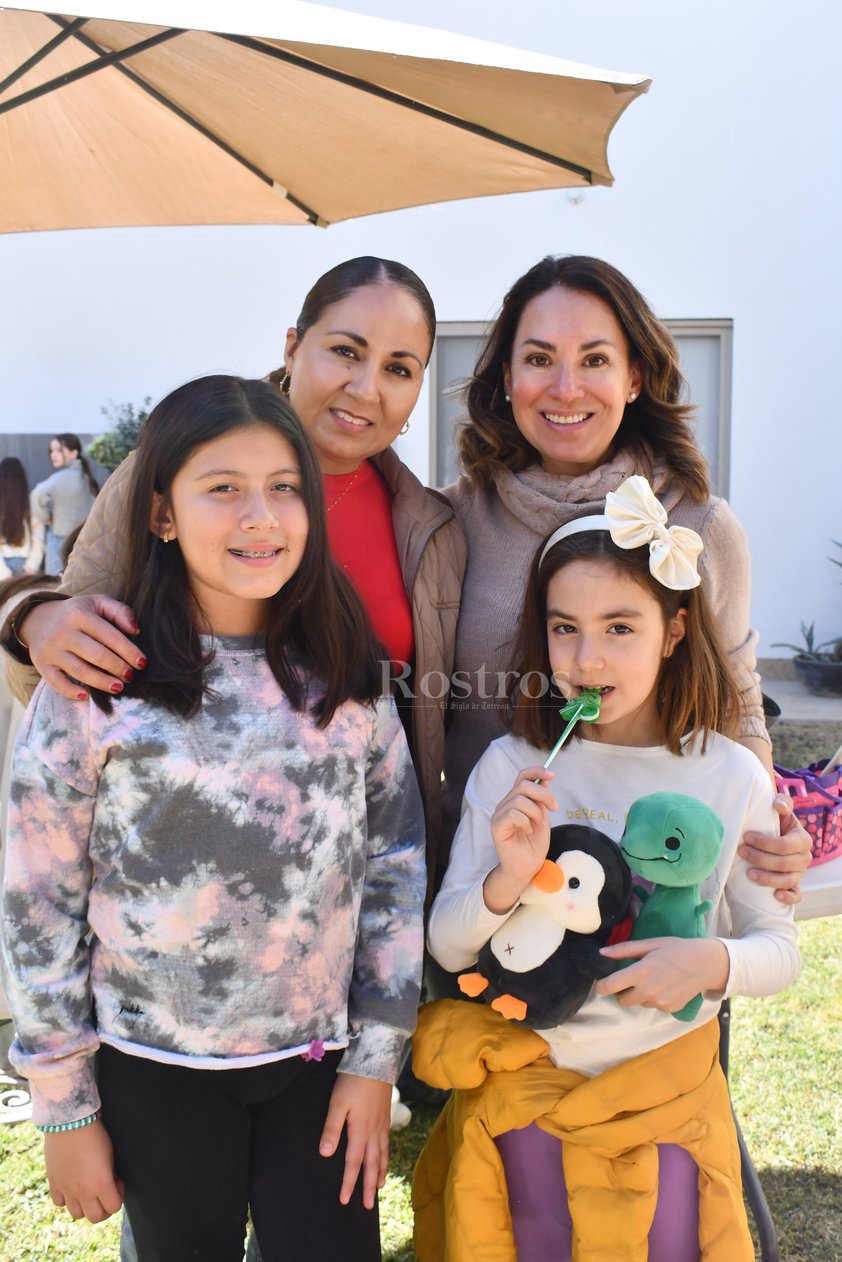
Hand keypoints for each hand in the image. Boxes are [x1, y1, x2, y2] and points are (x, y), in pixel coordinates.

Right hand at [24, 595, 144, 699]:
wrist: (38, 619)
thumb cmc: (77, 613)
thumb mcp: (97, 602)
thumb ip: (119, 611)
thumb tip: (136, 630)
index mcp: (79, 615)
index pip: (109, 636)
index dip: (129, 651)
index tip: (142, 663)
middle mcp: (63, 632)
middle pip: (96, 655)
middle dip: (117, 668)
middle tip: (130, 676)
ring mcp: (51, 650)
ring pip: (80, 671)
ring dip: (102, 682)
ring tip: (118, 687)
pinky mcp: (42, 664)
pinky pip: (56, 682)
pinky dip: (70, 691)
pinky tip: (85, 696)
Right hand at [44, 1120, 123, 1223]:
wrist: (69, 1122)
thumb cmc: (95, 1134)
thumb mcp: (110, 1155)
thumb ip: (109, 1175)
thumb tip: (109, 1183)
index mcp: (101, 1185)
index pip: (114, 1208)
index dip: (118, 1196)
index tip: (117, 1181)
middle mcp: (83, 1192)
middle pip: (96, 1217)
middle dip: (104, 1208)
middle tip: (105, 1192)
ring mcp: (66, 1190)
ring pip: (77, 1214)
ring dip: (85, 1206)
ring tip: (88, 1190)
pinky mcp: (54, 1183)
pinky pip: (59, 1202)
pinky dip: (66, 1198)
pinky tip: (71, 1185)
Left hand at [319, 1073, 390, 1209]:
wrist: (376, 1060)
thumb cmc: (353, 1081)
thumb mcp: (337, 1103)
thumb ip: (332, 1128)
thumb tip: (325, 1154)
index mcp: (360, 1131)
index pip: (353, 1163)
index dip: (349, 1182)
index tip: (345, 1200)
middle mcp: (373, 1131)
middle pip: (371, 1164)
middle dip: (367, 1186)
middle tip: (368, 1206)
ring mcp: (382, 1124)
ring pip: (382, 1154)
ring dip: (379, 1173)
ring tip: (378, 1187)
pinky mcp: (385, 1116)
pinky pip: (387, 1143)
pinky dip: (386, 1156)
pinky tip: (384, 1156)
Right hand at [485, 769, 557, 912]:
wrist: (527, 868)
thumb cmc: (534, 845)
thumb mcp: (543, 817)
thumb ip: (541, 800)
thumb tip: (545, 779)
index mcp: (516, 800)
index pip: (523, 776)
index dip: (537, 771)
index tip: (553, 775)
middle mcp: (505, 804)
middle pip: (523, 785)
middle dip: (543, 795)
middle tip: (553, 809)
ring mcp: (499, 814)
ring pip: (520, 800)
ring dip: (535, 812)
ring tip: (537, 825)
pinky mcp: (497, 826)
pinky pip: (513, 814)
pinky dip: (525, 822)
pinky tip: (527, 831)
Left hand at [596, 937, 729, 1011]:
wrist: (705, 964)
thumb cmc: (676, 949)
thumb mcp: (650, 944)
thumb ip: (624, 950)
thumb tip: (602, 953)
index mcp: (640, 973)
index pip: (610, 986)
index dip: (602, 986)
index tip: (602, 982)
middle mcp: (648, 991)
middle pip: (621, 1000)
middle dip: (621, 992)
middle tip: (630, 979)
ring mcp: (659, 1002)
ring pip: (638, 1003)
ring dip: (639, 994)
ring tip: (653, 979)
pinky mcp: (669, 1009)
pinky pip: (653, 1005)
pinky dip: (654, 998)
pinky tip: (665, 986)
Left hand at [738, 794, 810, 904]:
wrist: (773, 838)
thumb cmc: (774, 823)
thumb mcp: (779, 811)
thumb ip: (782, 803)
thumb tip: (778, 806)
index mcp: (802, 839)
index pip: (785, 845)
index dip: (765, 843)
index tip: (746, 837)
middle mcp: (804, 858)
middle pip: (784, 863)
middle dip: (760, 858)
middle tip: (741, 851)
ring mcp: (799, 873)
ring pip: (787, 880)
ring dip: (768, 878)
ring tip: (749, 874)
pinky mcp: (794, 885)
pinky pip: (796, 895)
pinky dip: (788, 897)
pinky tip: (775, 895)